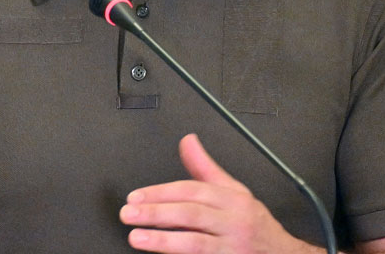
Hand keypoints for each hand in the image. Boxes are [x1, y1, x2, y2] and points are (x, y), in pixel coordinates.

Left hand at [119, 133, 321, 253]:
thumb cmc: (255, 224)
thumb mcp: (234, 191)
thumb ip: (205, 168)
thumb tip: (187, 142)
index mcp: (232, 200)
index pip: (193, 191)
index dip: (161, 192)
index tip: (136, 196)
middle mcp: (233, 223)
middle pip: (192, 214)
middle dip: (157, 212)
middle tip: (129, 213)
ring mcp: (232, 248)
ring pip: (195, 243)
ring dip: (164, 240)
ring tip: (138, 237)